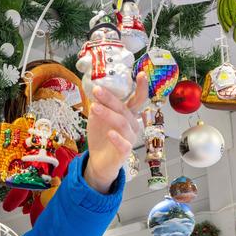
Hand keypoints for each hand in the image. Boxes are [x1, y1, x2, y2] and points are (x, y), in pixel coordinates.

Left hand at [84, 72, 148, 193]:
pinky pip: (124, 144)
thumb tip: (96, 90)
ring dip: (108, 114)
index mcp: (128, 115)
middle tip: (98, 90)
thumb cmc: (102, 136)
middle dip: (111, 98)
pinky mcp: (125, 152)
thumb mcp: (97, 118)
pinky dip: (117, 138)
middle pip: (124, 109)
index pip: (137, 99)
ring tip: (94, 107)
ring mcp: (130, 138)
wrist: (99, 161)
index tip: (141, 74)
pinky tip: (109, 133)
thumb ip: (99, 105)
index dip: (141, 87)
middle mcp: (132, 125)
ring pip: (122, 123)